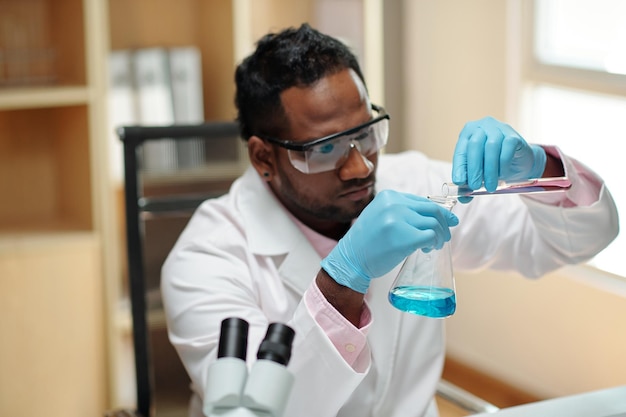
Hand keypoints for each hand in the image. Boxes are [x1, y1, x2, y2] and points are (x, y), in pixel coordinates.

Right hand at [320, 190, 458, 292]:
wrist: (351, 259)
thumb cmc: (367, 241)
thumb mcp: (380, 216)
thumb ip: (400, 211)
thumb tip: (433, 214)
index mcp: (388, 196)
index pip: (422, 201)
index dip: (439, 211)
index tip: (448, 221)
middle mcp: (394, 204)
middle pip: (432, 210)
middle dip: (444, 223)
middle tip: (445, 236)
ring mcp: (398, 220)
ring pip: (434, 224)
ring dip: (440, 236)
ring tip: (434, 245)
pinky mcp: (404, 238)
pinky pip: (430, 236)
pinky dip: (434, 243)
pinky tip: (428, 249)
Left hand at [452, 116, 546, 191]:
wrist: (519, 161)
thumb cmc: (494, 164)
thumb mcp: (479, 172)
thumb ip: (469, 183)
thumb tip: (462, 198)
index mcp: (468, 133)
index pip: (460, 150)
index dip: (459, 167)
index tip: (459, 182)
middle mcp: (482, 126)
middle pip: (475, 145)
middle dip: (474, 168)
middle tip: (475, 186)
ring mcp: (499, 128)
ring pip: (491, 147)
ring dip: (489, 170)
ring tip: (490, 186)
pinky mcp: (513, 135)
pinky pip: (507, 148)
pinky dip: (502, 165)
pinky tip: (502, 175)